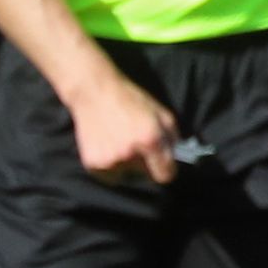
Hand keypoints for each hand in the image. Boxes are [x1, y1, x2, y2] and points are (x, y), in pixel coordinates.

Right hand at [68, 69, 179, 184]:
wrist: (93, 91)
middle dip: (144, 162)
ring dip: (125, 162)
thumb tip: (175, 157)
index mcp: (150, 140)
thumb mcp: (161, 112)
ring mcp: (110, 160)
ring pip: (125, 173)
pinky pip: (108, 174)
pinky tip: (107, 145)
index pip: (164, 175)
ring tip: (118, 140)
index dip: (166, 170)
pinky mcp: (93, 164)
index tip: (163, 165)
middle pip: (144, 174)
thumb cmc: (129, 99)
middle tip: (134, 143)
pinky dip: (109, 163)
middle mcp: (130, 153)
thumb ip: (173, 137)